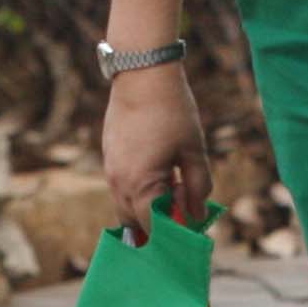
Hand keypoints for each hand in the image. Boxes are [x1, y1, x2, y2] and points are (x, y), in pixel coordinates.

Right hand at [100, 64, 210, 247]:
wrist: (141, 72)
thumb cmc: (172, 110)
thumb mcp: (193, 149)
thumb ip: (197, 186)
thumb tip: (196, 216)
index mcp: (140, 185)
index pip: (155, 229)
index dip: (175, 234)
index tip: (193, 232)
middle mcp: (119, 183)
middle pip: (136, 225)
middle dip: (160, 227)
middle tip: (185, 215)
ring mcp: (111, 171)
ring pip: (127, 207)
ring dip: (149, 208)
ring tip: (176, 190)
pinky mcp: (109, 158)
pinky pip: (123, 188)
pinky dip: (140, 192)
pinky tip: (162, 174)